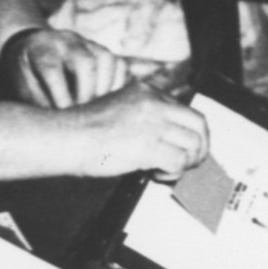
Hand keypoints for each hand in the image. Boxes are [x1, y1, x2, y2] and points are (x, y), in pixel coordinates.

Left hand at [6, 26, 131, 109]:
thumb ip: (39, 102)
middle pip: (86, 63)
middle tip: (85, 116)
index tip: (64, 116)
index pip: (52, 69)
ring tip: (98, 109)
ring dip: (106, 89)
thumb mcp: (24, 86)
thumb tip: (59, 126)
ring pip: (108, 60)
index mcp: (41, 49)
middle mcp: (66, 41)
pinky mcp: (102, 50)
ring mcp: (87, 43)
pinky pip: (120, 64)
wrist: (35, 48)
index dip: (60, 95)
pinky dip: (118, 85)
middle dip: (87, 94)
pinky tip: (108, 102)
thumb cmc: (28, 74)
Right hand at [89, 79, 208, 180]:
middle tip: (190, 162)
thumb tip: (168, 140)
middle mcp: (155, 105)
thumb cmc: (85, 130)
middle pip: (199, 125)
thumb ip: (145, 117)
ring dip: (187, 163)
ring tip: (170, 171)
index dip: (191, 133)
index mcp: (148, 93)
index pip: (187, 111)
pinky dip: (174, 173)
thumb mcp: (120, 109)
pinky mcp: (149, 146)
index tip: (185, 148)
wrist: (67, 138)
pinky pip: (178, 162)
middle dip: (200, 147)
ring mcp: (153, 124)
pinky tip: (159, 176)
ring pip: (193, 145)